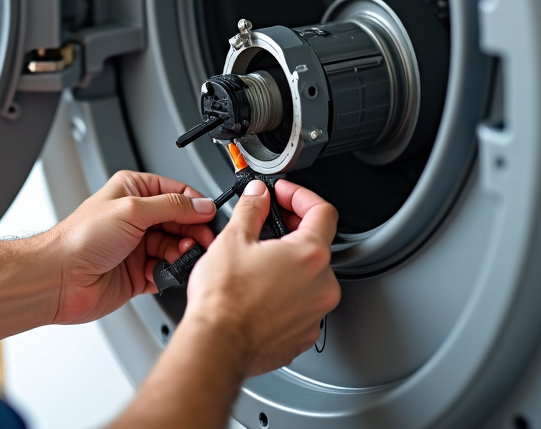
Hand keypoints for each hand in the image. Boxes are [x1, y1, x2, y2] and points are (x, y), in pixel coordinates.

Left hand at [45, 170, 217, 325]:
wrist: (59, 279)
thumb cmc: (80, 239)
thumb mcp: (132, 210)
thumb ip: (171, 206)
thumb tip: (201, 205)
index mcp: (133, 191)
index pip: (176, 192)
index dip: (196, 205)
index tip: (210, 217)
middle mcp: (136, 217)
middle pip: (181, 221)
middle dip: (192, 231)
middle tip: (201, 242)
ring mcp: (137, 246)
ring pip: (176, 247)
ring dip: (182, 253)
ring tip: (180, 257)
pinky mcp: (138, 273)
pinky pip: (166, 271)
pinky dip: (171, 273)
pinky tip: (165, 272)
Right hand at [183, 179, 340, 377]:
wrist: (217, 345)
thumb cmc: (224, 300)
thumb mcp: (233, 239)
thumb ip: (252, 209)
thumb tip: (258, 195)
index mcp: (310, 255)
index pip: (323, 211)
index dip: (301, 196)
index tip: (283, 195)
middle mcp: (323, 285)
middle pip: (316, 245)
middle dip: (291, 231)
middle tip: (264, 226)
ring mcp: (316, 313)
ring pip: (309, 277)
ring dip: (288, 265)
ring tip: (257, 263)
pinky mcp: (304, 334)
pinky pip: (302, 305)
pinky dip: (286, 294)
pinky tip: (260, 292)